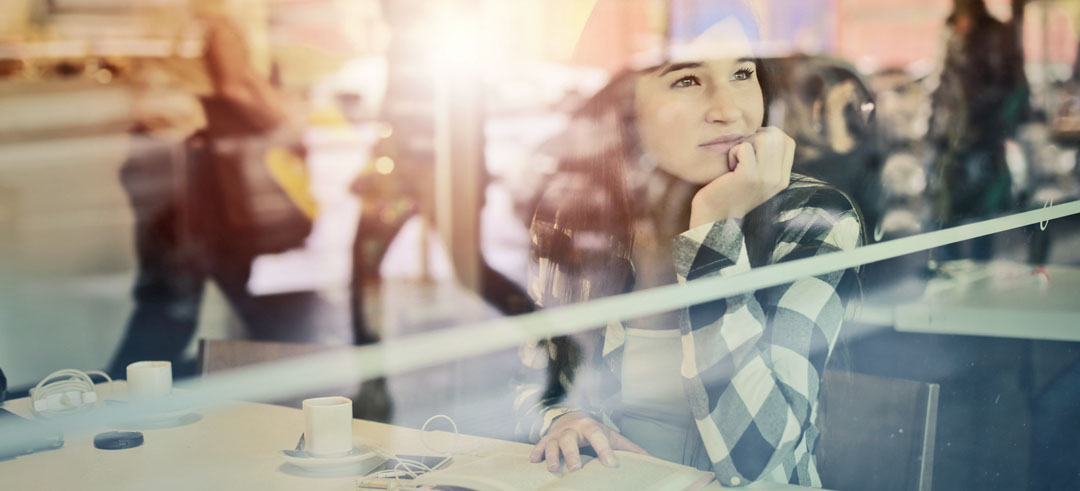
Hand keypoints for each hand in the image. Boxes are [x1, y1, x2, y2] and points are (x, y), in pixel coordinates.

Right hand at [529, 412, 649, 471]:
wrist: (569, 415)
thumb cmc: (594, 431)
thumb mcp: (611, 436)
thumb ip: (629, 448)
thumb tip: (652, 460)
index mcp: (591, 426)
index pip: (598, 437)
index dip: (604, 450)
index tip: (611, 465)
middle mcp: (572, 429)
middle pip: (570, 439)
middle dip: (573, 454)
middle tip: (577, 470)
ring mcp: (557, 434)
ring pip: (553, 443)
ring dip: (553, 456)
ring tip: (554, 469)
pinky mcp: (546, 439)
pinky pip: (540, 445)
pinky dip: (536, 453)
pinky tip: (534, 462)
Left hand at [688, 126, 794, 227]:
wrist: (714, 220)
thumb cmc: (728, 193)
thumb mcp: (754, 177)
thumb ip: (765, 160)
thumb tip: (764, 131)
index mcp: (782, 178)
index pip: (787, 141)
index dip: (768, 135)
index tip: (751, 147)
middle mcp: (778, 178)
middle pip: (776, 135)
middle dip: (755, 137)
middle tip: (741, 155)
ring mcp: (766, 177)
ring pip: (762, 138)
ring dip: (744, 144)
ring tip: (736, 163)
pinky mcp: (749, 176)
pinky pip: (744, 147)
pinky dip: (732, 153)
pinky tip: (728, 169)